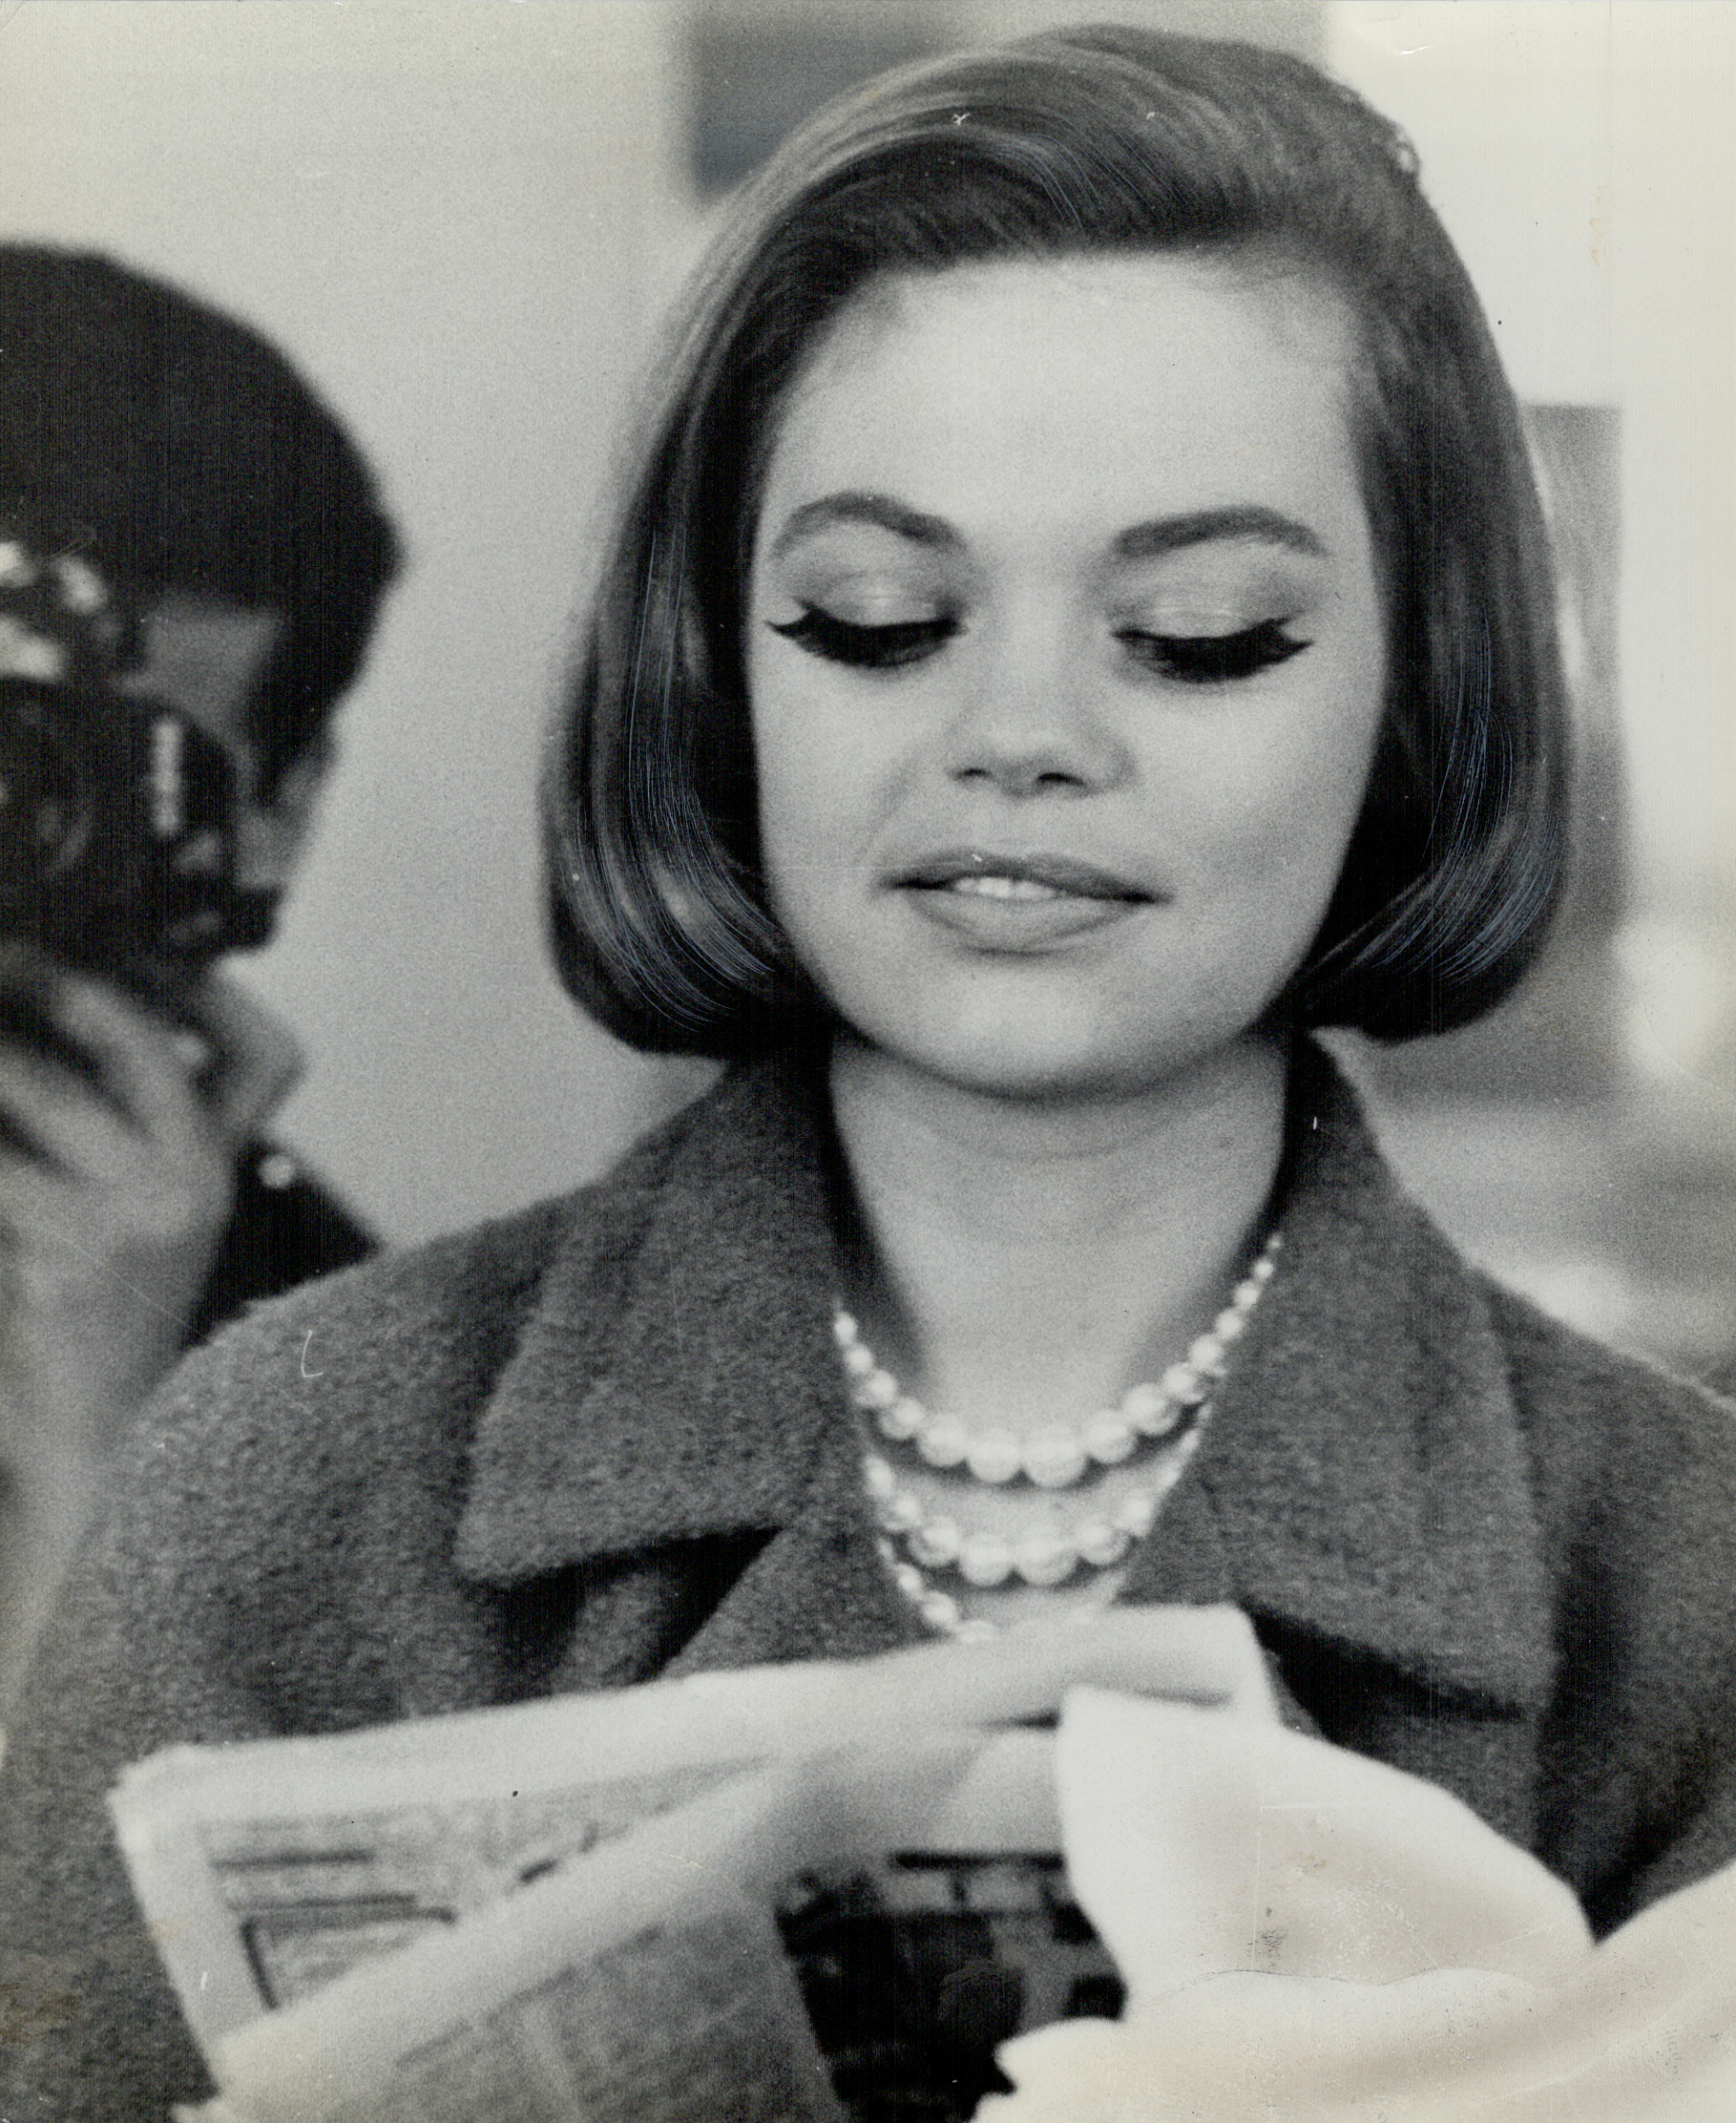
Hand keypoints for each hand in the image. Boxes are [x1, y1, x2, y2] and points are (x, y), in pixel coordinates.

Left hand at [0, 950, 300, 1672]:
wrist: (94, 1432)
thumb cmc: (108, 1309)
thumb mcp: (155, 1206)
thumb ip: (141, 1119)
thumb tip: (69, 1007)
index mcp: (225, 1168)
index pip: (263, 1055)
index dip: (201, 986)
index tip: (125, 942)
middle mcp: (195, 1187)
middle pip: (135, 1043)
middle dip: (54, 982)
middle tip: (9, 961)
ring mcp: (126, 1222)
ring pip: (34, 1090)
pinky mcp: (55, 1257)